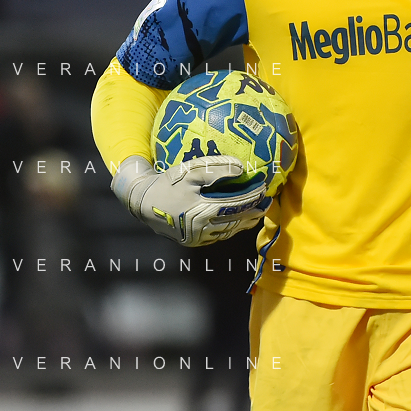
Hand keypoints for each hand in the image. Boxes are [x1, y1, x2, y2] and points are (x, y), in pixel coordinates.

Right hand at [110, 154, 269, 246]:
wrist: (142, 203)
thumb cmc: (167, 183)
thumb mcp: (189, 171)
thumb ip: (216, 169)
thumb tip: (241, 169)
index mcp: (202, 211)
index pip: (236, 204)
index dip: (252, 196)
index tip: (263, 188)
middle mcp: (202, 228)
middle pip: (236, 221)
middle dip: (254, 212)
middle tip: (267, 204)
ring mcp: (197, 238)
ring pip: (228, 232)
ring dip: (244, 223)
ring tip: (256, 213)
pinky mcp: (193, 242)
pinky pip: (218, 236)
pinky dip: (231, 229)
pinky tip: (237, 221)